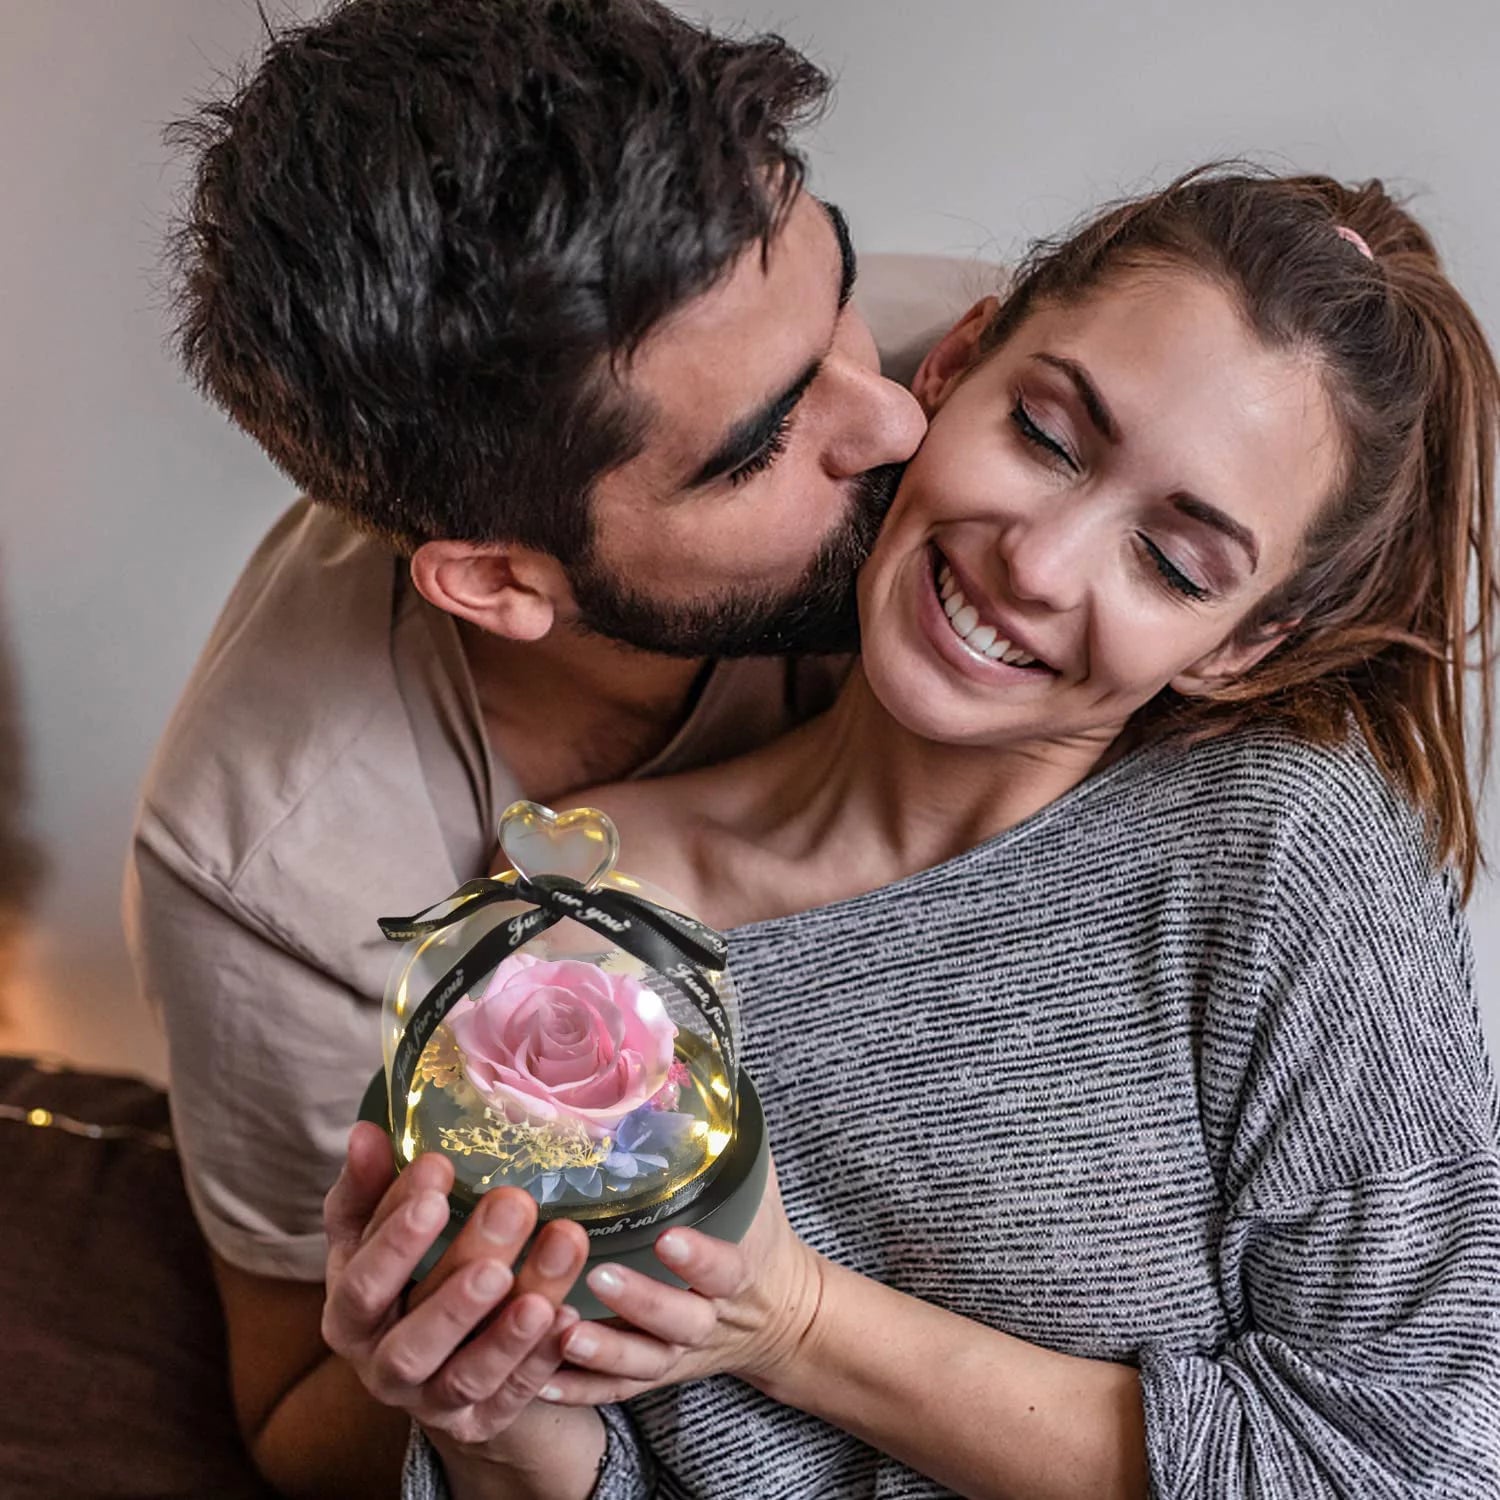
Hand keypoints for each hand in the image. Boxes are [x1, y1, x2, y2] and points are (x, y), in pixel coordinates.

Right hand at [322, 1121, 592, 1449]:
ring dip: (509, 1328)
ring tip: (552, 1268)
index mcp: (349, 1317)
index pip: (363, 1281)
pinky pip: (510, 1399)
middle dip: (462, 1276)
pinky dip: (538, 1361)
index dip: (396, 1231)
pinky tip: (568, 1318)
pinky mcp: (480, 1422)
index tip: (438, 1168)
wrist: (438, 1359)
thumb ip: (371, 1188)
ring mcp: (431, 1403)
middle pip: (416, 1338)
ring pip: (466, 1375)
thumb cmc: (405, 1274)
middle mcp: (382, 1369)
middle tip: (512, 1206)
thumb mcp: (379, 1233)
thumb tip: (368, 1131)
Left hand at [540, 1162, 823, 1404]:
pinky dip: (577, 1391)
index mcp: (740, 1272)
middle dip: (639, 1304)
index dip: (699, 1256)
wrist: (781, 1317)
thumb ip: (729, 1145)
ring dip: (600, 1353)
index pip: (724, 1267)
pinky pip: (613, 1393)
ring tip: (558, 1330)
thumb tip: (703, 1075)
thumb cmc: (758, 1234)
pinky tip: (536, 1381)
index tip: (669, 1236)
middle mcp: (708, 1319)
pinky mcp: (653, 1376)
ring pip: (641, 1365)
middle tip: (596, 1277)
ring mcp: (678, 1354)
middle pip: (676, 1322)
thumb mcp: (757, 1191)